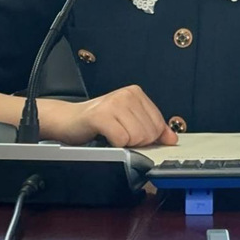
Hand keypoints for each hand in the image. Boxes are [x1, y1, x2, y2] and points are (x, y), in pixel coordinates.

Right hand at [48, 85, 177, 147]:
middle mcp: (127, 94)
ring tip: (111, 136)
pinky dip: (114, 145)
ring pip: (137, 137)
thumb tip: (172, 138)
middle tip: (119, 136)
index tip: (132, 136)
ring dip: (124, 144)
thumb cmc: (97, 122)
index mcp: (136, 93)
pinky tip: (105, 137)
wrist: (67, 120)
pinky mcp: (101, 115)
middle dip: (136, 142)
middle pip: (150, 132)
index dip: (148, 138)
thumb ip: (151, 128)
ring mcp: (114, 103)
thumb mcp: (128, 121)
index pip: (159, 124)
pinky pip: (121, 140)